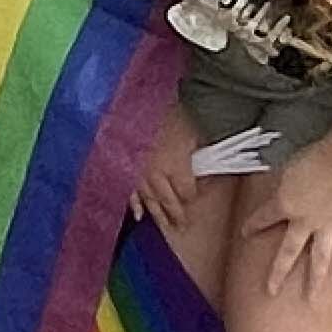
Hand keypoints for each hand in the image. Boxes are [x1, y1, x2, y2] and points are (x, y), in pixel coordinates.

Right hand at [131, 109, 200, 225]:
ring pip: (150, 200)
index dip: (194, 195)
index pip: (188, 192)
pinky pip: (129, 192)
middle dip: (177, 214)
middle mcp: (156, 175)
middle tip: (184, 226)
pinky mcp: (124, 170)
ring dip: (159, 215)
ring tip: (167, 226)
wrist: (137, 104)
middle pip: (169, 201)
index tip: (198, 196)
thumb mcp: (192, 132)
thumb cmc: (168, 115)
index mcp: (176, 167)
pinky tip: (139, 215)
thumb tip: (206, 168)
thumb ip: (200, 153)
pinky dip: (134, 204)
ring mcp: (138, 174)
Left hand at [245, 140, 331, 297]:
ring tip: (311, 299)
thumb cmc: (314, 157)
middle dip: (278, 272)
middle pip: (288, 252)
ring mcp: (326, 227)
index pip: (263, 218)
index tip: (245, 234)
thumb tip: (281, 188)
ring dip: (314, 280)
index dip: (253, 226)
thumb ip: (284, 184)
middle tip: (270, 291)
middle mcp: (303, 222)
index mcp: (284, 205)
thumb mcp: (288, 169)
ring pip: (318, 259)